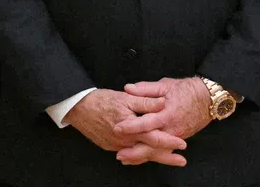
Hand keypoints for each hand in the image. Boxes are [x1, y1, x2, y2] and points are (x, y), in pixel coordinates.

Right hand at [62, 88, 186, 165]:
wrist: (78, 108)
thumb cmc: (101, 100)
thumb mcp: (125, 97)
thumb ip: (145, 101)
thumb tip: (163, 102)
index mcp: (130, 127)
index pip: (154, 137)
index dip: (168, 141)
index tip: (182, 144)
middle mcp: (124, 140)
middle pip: (149, 151)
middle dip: (166, 157)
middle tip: (180, 160)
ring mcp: (116, 145)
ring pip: (139, 154)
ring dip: (153, 157)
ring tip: (168, 158)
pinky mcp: (109, 146)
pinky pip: (128, 153)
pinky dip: (138, 155)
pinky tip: (145, 155)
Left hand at [114, 77, 211, 164]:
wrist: (207, 100)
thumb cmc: (186, 90)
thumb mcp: (165, 85)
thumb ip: (145, 89)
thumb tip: (127, 88)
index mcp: (166, 114)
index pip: (147, 123)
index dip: (132, 126)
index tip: (118, 128)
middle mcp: (171, 129)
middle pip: (151, 144)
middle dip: (135, 151)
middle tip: (119, 154)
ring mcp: (175, 136)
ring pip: (157, 151)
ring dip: (141, 156)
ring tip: (125, 159)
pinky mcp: (177, 139)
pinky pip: (163, 151)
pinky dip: (151, 155)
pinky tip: (139, 158)